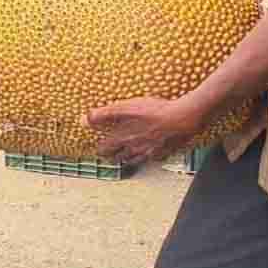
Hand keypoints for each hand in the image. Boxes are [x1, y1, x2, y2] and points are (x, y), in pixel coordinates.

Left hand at [85, 97, 199, 165]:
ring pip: (135, 159)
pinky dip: (148, 157)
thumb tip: (84, 120)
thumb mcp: (125, 108)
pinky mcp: (164, 152)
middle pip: (120, 156)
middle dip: (113, 156)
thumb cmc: (155, 111)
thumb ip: (103, 114)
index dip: (100, 148)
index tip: (97, 149)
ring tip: (126, 158)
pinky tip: (150, 154)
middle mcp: (136, 148)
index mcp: (124, 138)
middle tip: (109, 156)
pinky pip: (153, 158)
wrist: (183, 118)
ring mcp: (151, 152)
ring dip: (128, 159)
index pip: (106, 147)